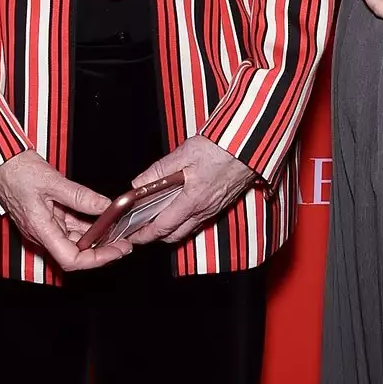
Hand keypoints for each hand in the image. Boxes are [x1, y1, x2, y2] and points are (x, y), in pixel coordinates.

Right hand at [0, 149, 126, 272]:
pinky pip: (69, 227)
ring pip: (75, 240)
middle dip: (102, 249)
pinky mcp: (46, 218)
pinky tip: (102, 217)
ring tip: (119, 229)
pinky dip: (87, 225)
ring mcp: (44, 227)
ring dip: (96, 237)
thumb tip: (106, 207)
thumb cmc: (16, 171)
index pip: (71, 259)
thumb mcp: (53, 181)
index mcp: (40, 229)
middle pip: (76, 253)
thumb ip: (81, 197)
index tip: (117, 250)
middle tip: (125, 241)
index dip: (97, 259)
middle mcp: (41, 233)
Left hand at [123, 134, 254, 246]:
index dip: (145, 235)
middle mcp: (204, 210)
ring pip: (188, 229)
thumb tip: (138, 184)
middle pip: (175, 235)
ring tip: (155, 220)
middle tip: (140, 230)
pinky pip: (199, 221)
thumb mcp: (184, 154)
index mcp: (192, 200)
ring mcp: (214, 209)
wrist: (250, 147)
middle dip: (155, 237)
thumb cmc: (221, 148)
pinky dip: (185, 222)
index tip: (132, 236)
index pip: (163, 227)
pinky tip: (178, 209)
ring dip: (170, 230)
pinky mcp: (221, 204)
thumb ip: (159, 171)